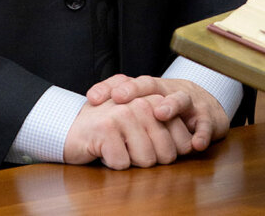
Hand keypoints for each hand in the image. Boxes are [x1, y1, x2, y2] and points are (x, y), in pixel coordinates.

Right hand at [63, 95, 193, 168]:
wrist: (72, 127)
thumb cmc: (111, 129)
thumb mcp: (140, 121)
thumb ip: (165, 125)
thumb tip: (192, 145)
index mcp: (151, 100)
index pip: (182, 139)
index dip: (172, 153)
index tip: (155, 149)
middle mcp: (138, 104)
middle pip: (166, 153)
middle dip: (151, 160)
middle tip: (131, 149)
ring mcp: (121, 115)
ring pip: (146, 159)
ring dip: (131, 162)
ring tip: (118, 147)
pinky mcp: (105, 130)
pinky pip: (123, 163)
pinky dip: (113, 163)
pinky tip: (104, 150)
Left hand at [85, 74, 229, 152]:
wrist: (205, 104)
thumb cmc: (166, 106)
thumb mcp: (144, 105)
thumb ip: (121, 111)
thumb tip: (88, 121)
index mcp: (147, 88)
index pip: (124, 82)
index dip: (108, 88)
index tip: (91, 98)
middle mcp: (165, 90)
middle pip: (149, 84)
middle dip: (134, 90)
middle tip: (119, 99)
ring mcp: (187, 101)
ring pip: (179, 98)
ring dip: (169, 105)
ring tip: (158, 113)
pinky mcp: (207, 116)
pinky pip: (206, 124)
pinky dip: (202, 133)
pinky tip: (195, 144)